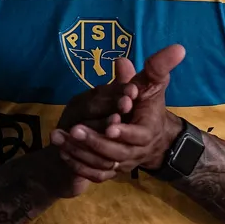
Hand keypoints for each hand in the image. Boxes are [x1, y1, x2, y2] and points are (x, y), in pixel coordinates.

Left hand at [52, 44, 185, 180]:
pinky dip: (77, 165)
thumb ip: (156, 68)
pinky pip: (94, 174)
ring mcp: (122, 164)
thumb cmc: (148, 106)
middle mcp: (135, 151)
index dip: (124, 132)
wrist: (152, 137)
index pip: (137, 135)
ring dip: (79, 152)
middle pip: (115, 153)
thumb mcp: (153, 84)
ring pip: (101, 164)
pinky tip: (62, 151)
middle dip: (94, 141)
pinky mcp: (110, 171)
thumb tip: (165, 49)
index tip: (110, 125)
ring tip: (59, 137)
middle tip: (74, 129)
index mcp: (147, 131)